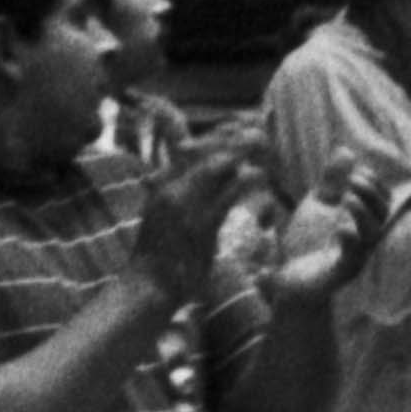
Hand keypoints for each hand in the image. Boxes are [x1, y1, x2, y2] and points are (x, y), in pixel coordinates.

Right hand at [130, 130, 260, 303]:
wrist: (147, 286)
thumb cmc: (161, 254)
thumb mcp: (166, 214)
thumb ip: (182, 193)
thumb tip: (203, 178)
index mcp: (162, 184)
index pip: (185, 143)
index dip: (215, 132)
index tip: (239, 125)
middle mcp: (170, 188)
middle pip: (203, 148)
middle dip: (233, 136)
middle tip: (259, 133)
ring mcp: (183, 205)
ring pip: (217, 164)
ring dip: (242, 152)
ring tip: (263, 147)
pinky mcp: (199, 224)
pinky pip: (227, 193)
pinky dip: (247, 180)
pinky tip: (259, 176)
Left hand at [257, 163, 389, 308]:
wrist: (287, 278)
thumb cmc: (307, 242)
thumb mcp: (317, 205)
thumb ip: (331, 181)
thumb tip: (346, 150)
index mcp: (361, 222)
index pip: (383, 200)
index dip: (376, 184)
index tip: (358, 170)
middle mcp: (364, 239)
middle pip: (383, 215)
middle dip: (371, 194)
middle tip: (352, 180)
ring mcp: (354, 257)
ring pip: (372, 235)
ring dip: (363, 213)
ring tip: (347, 198)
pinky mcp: (339, 274)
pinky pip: (352, 258)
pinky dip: (350, 240)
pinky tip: (340, 228)